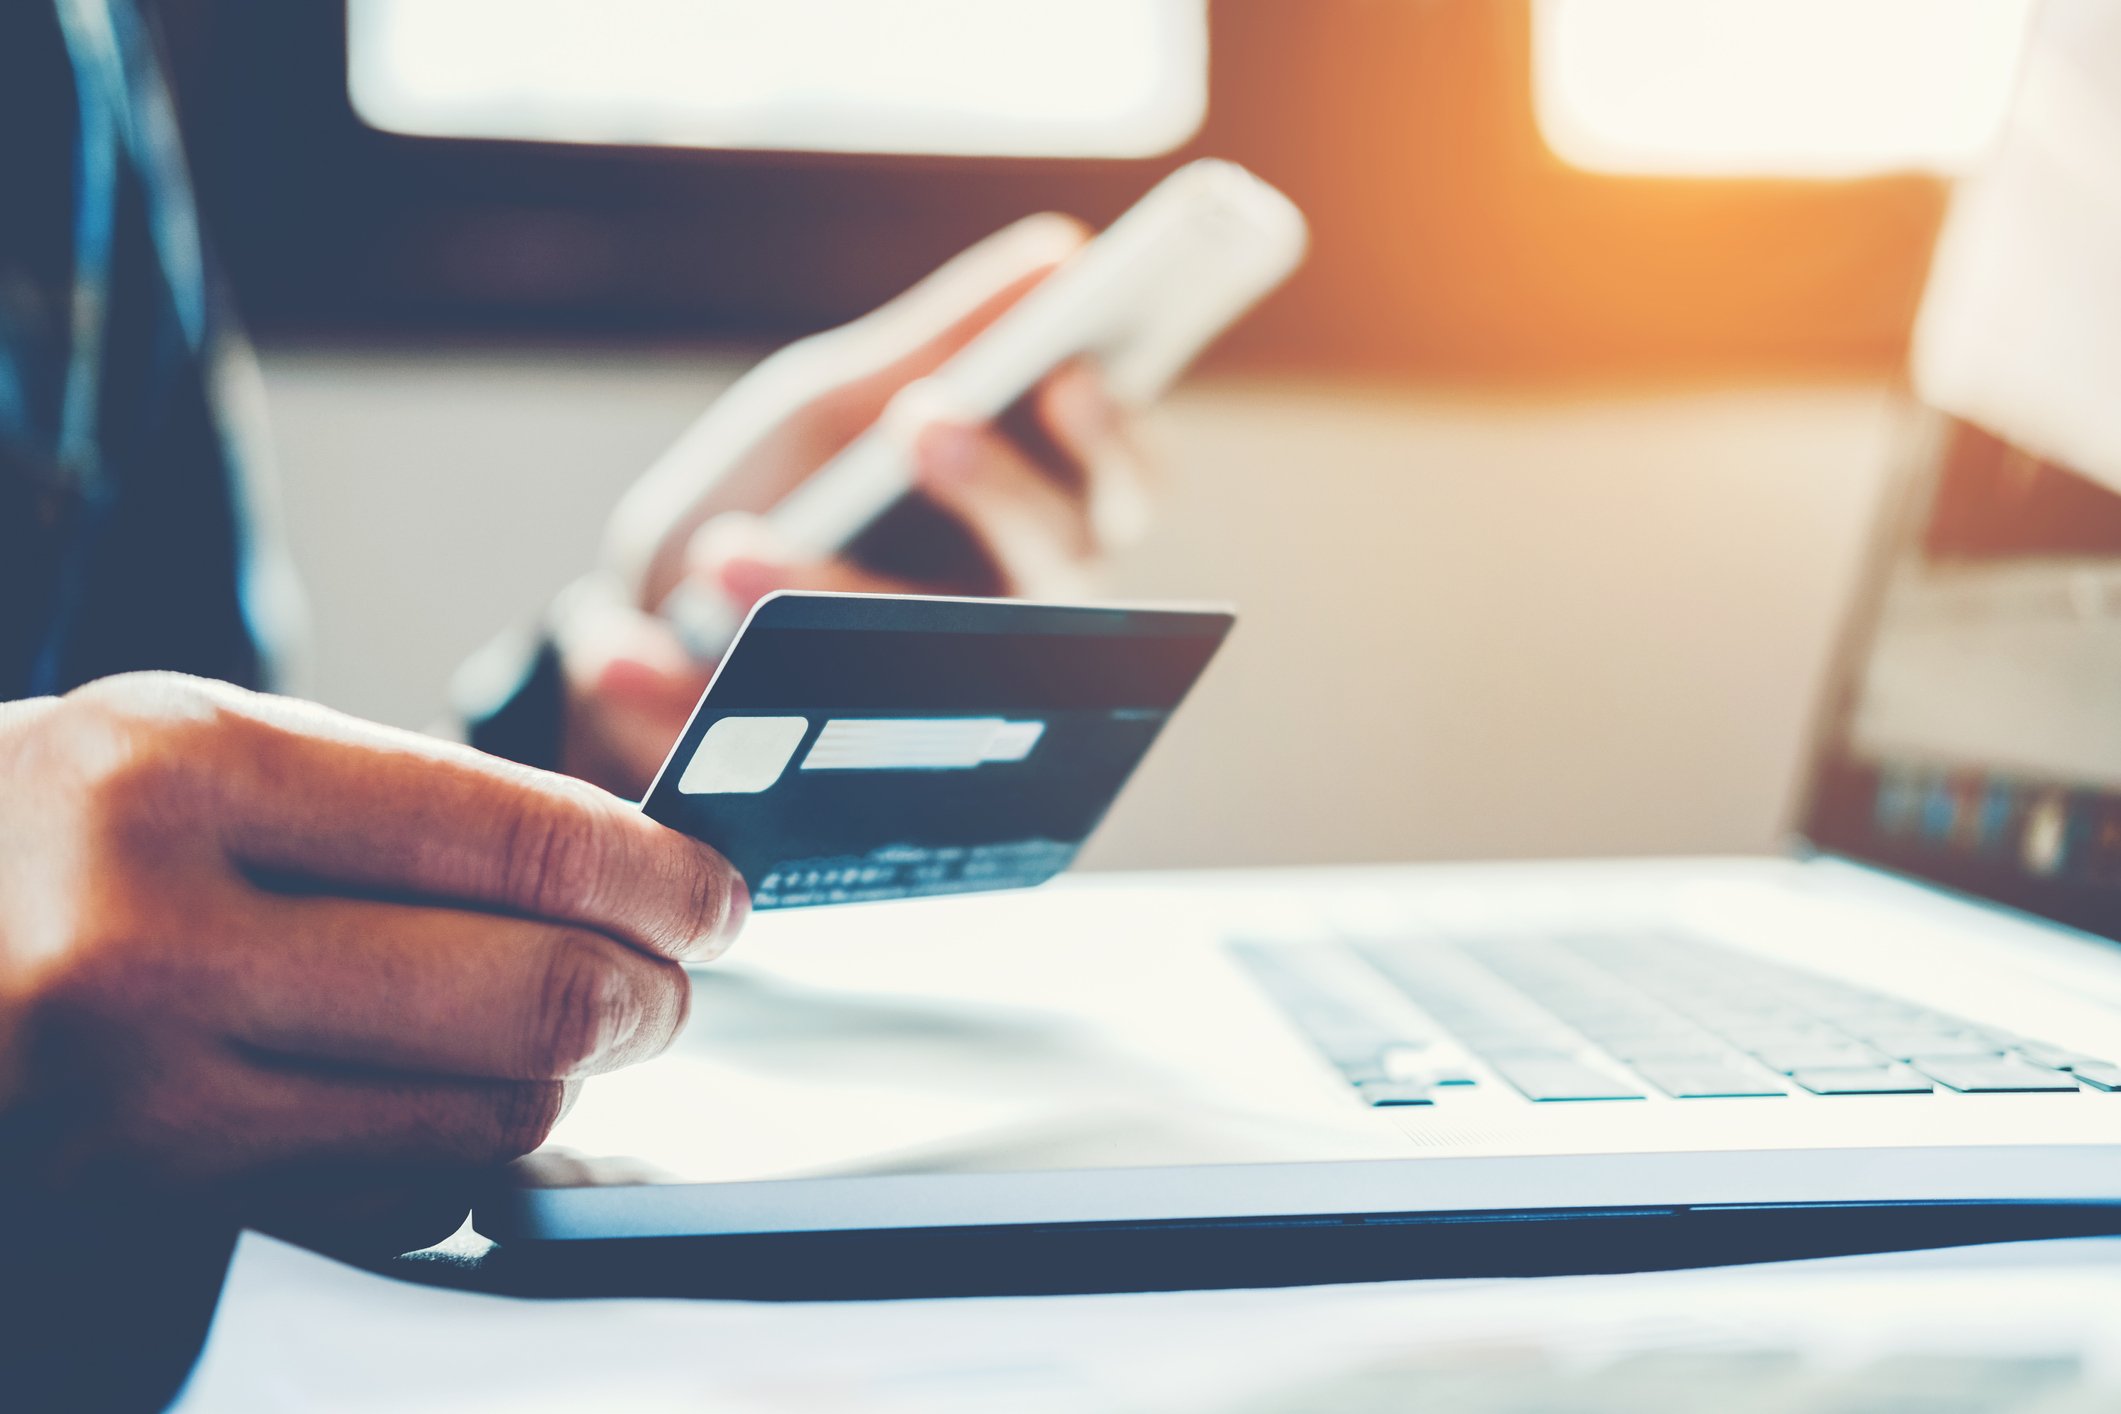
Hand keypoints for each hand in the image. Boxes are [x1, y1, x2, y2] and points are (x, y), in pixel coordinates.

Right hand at [0, 674, 744, 1239]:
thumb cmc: (29, 841)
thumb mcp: (180, 753)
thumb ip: (389, 807)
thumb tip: (616, 872)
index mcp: (178, 774)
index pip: (517, 839)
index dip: (661, 877)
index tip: (717, 895)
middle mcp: (151, 938)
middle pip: (534, 994)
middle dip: (650, 994)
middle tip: (670, 981)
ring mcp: (137, 1102)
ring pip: (486, 1119)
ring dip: (559, 1079)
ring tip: (547, 1031)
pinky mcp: (141, 1215)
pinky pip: (396, 1205)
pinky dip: (454, 1157)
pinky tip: (428, 1101)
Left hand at [556, 215, 1157, 795]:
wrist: (638, 629)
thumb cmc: (777, 496)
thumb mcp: (834, 407)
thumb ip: (940, 343)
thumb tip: (1062, 254)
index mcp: (1023, 525)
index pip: (1120, 486)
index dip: (1113, 442)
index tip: (1067, 378)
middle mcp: (1004, 626)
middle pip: (1058, 574)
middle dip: (997, 492)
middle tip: (922, 421)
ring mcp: (925, 717)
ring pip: (925, 673)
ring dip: (820, 600)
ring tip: (720, 552)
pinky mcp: (825, 791)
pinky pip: (777, 752)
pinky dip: (680, 698)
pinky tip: (618, 651)